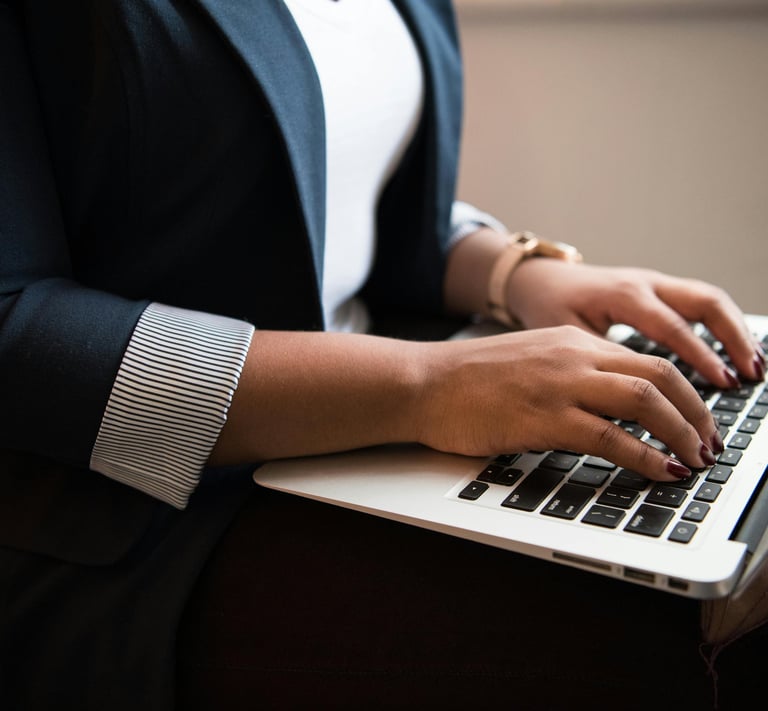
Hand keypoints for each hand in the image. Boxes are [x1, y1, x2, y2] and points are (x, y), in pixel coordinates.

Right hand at [413, 325, 721, 481]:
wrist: (424, 383)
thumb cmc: (468, 379)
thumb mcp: (529, 362)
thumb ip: (571, 375)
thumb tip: (609, 409)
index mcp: (571, 341)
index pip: (648, 359)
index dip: (685, 392)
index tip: (697, 418)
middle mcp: (573, 356)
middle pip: (660, 375)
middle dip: (697, 412)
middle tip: (709, 442)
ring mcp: (559, 385)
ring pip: (645, 401)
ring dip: (681, 433)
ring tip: (695, 459)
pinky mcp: (543, 418)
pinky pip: (611, 437)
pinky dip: (645, 457)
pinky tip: (661, 471)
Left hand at [504, 259, 764, 387]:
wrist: (539, 280)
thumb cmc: (548, 308)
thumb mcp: (566, 336)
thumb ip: (597, 363)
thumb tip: (626, 403)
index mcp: (623, 295)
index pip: (673, 327)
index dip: (701, 356)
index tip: (723, 382)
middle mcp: (645, 284)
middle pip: (705, 302)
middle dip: (733, 338)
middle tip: (751, 374)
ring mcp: (654, 283)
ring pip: (708, 299)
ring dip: (735, 331)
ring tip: (754, 367)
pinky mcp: (657, 289)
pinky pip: (698, 302)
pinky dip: (721, 326)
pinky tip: (734, 352)